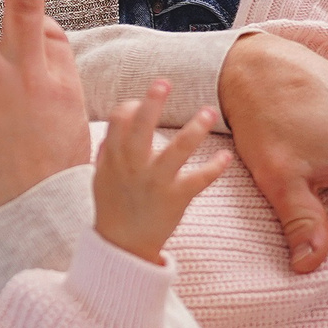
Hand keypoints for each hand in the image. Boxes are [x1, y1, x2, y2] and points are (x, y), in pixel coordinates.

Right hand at [91, 83, 232, 264]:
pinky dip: (213, 168)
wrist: (122, 245)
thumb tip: (117, 124)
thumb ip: (109, 150)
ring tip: (208, 112)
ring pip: (176, 151)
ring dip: (194, 130)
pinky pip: (198, 180)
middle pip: (141, 129)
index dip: (131, 106)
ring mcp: (155, 182)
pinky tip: (225, 157)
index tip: (141, 103)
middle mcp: (133, 167)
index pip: (119, 121)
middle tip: (163, 82)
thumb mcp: (102, 177)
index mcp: (114, 158)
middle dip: (152, 103)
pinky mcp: (175, 198)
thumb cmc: (113, 207)